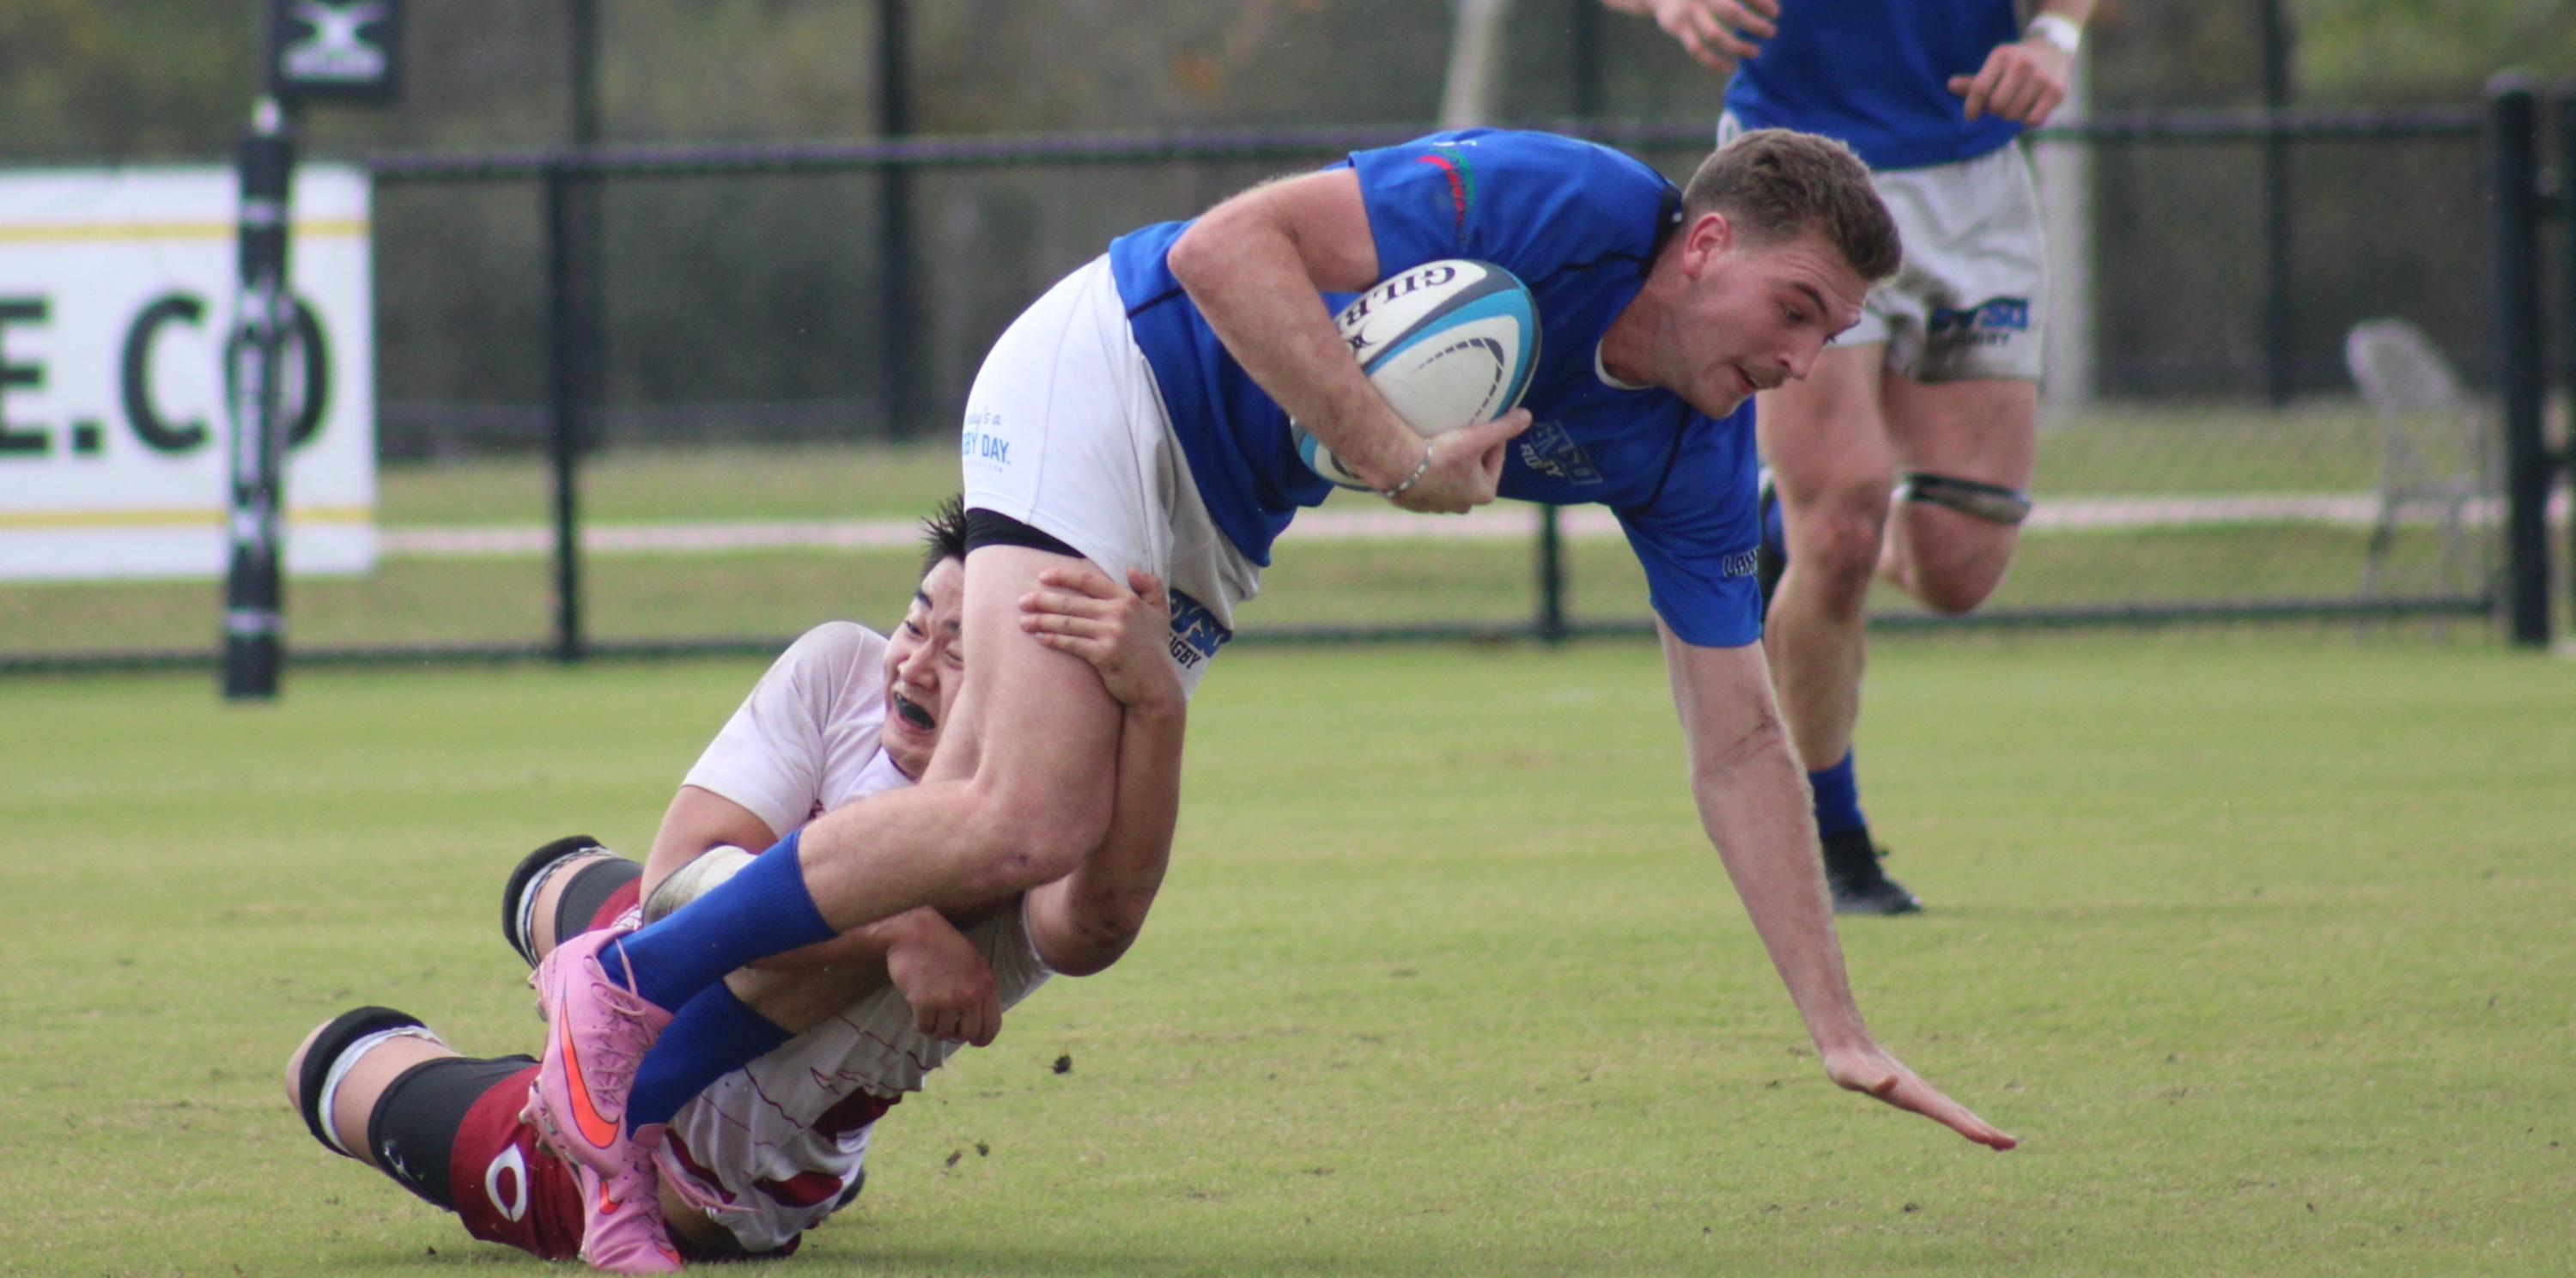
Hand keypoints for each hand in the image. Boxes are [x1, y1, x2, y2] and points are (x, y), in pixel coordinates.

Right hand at [885, 919, 1001, 1045]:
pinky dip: (920, 1024)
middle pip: (967, 1034)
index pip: (992, 1026)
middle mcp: (971, 994)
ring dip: (935, 1027)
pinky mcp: (923, 1002)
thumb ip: (979, 990)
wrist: (912, 930)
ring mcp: (947, 999)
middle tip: (945, 1024)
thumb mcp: (973, 963)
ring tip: (930, 1012)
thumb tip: (978, 1024)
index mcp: (986, 983)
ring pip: (944, 1033)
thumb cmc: (942, 946)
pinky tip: (918, 1010)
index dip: (982, 1039)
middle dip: (956, 1033)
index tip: (974, 1042)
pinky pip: (924, 1028)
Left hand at [1020, 564, 1184, 711]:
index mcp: (1128, 599)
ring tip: (1023, 621)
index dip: (1063, 576)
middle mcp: (1119, 613)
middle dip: (1043, 600)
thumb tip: (1132, 569)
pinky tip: (1039, 638)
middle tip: (1022, 601)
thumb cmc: (1155, 650)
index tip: (1042, 577)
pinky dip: (1053, 639)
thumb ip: (1151, 586)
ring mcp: (1111, 634)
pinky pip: (1072, 644)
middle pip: (1072, 602)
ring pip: (1068, 623)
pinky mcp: (1104, 655)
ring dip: (1042, 621)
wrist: (1157, 686)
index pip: (1089, 580)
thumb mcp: (1161, 613)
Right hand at [1386, 409, 1531, 514]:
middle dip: (1470, 453)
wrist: (1398, 468)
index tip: (1485, 421)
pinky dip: (1427, 472)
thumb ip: (1505, 426)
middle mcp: (1462, 505)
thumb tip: (1527, 416)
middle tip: (1462, 432)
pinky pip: (1426, 484)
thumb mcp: (1478, 437)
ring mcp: (1437, 507)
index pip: (1495, 458)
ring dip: (1448, 464)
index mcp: (1484, 493)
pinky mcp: (1415, 503)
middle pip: (1473, 471)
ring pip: (1450, 479)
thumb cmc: (1443, 455)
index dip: (1492, 437)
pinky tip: (1420, 456)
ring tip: (1440, 442)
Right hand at [1633, 0, 1777, 73]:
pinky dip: (1714, 62)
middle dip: (1754, 25)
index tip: (1776, 13)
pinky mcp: (1677, 26)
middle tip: (1771, 33)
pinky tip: (1729, 67)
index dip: (1761, 3)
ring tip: (1755, 52)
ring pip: (1715, 35)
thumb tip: (1771, 8)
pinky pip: (1697, 50)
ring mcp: (1688, 12)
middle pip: (1731, 13)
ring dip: (1737, 46)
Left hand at [1820, 1041, 2017, 1150]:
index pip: (1943, 1111)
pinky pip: (1944, 1109)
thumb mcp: (1851, 1074)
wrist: (1846, 1043)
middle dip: (1984, 1129)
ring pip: (1954, 1111)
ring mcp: (1919, 1092)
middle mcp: (1920, 1091)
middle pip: (1958, 1112)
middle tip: (2011, 1144)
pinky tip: (1970, 1127)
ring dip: (1979, 1126)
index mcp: (1910, 1091)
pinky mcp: (1914, 1093)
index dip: (1964, 1125)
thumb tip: (1889, 1082)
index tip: (1986, 1139)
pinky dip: (1962, 1120)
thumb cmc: (1845, 1064)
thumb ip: (1869, 1079)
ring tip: (2002, 1143)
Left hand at [1947, 36, 2072, 125]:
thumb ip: (1974, 82)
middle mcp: (2022, 64)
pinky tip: (2029, 109)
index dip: (1972, 108)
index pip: (1979, 89)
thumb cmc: (2015, 64)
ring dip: (2011, 115)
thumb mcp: (1995, 67)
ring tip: (2016, 103)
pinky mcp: (2056, 91)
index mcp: (2001, 55)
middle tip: (2001, 104)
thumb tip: (1950, 86)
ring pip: (2013, 115)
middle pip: (1996, 106)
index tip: (1972, 116)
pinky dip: (2027, 121)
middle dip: (1995, 110)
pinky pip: (2032, 121)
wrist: (2052, 51)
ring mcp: (2041, 77)